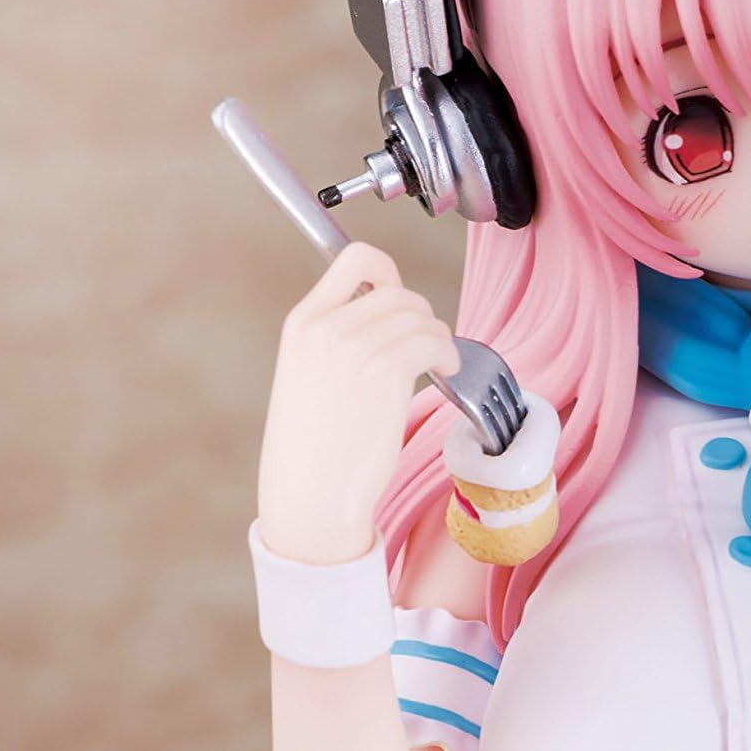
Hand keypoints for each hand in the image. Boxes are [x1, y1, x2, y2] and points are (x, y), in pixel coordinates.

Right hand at [256, 244, 458, 563]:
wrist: (310, 492)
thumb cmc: (312, 447)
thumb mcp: (305, 376)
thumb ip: (333, 340)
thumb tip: (383, 318)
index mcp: (302, 322)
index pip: (353, 258)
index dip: (388, 271)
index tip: (398, 297)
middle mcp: (326, 327)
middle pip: (398, 291)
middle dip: (421, 315)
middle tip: (426, 344)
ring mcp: (356, 348)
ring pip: (420, 317)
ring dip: (438, 337)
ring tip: (438, 361)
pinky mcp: (386, 373)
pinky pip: (433, 342)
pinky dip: (448, 353)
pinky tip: (445, 371)